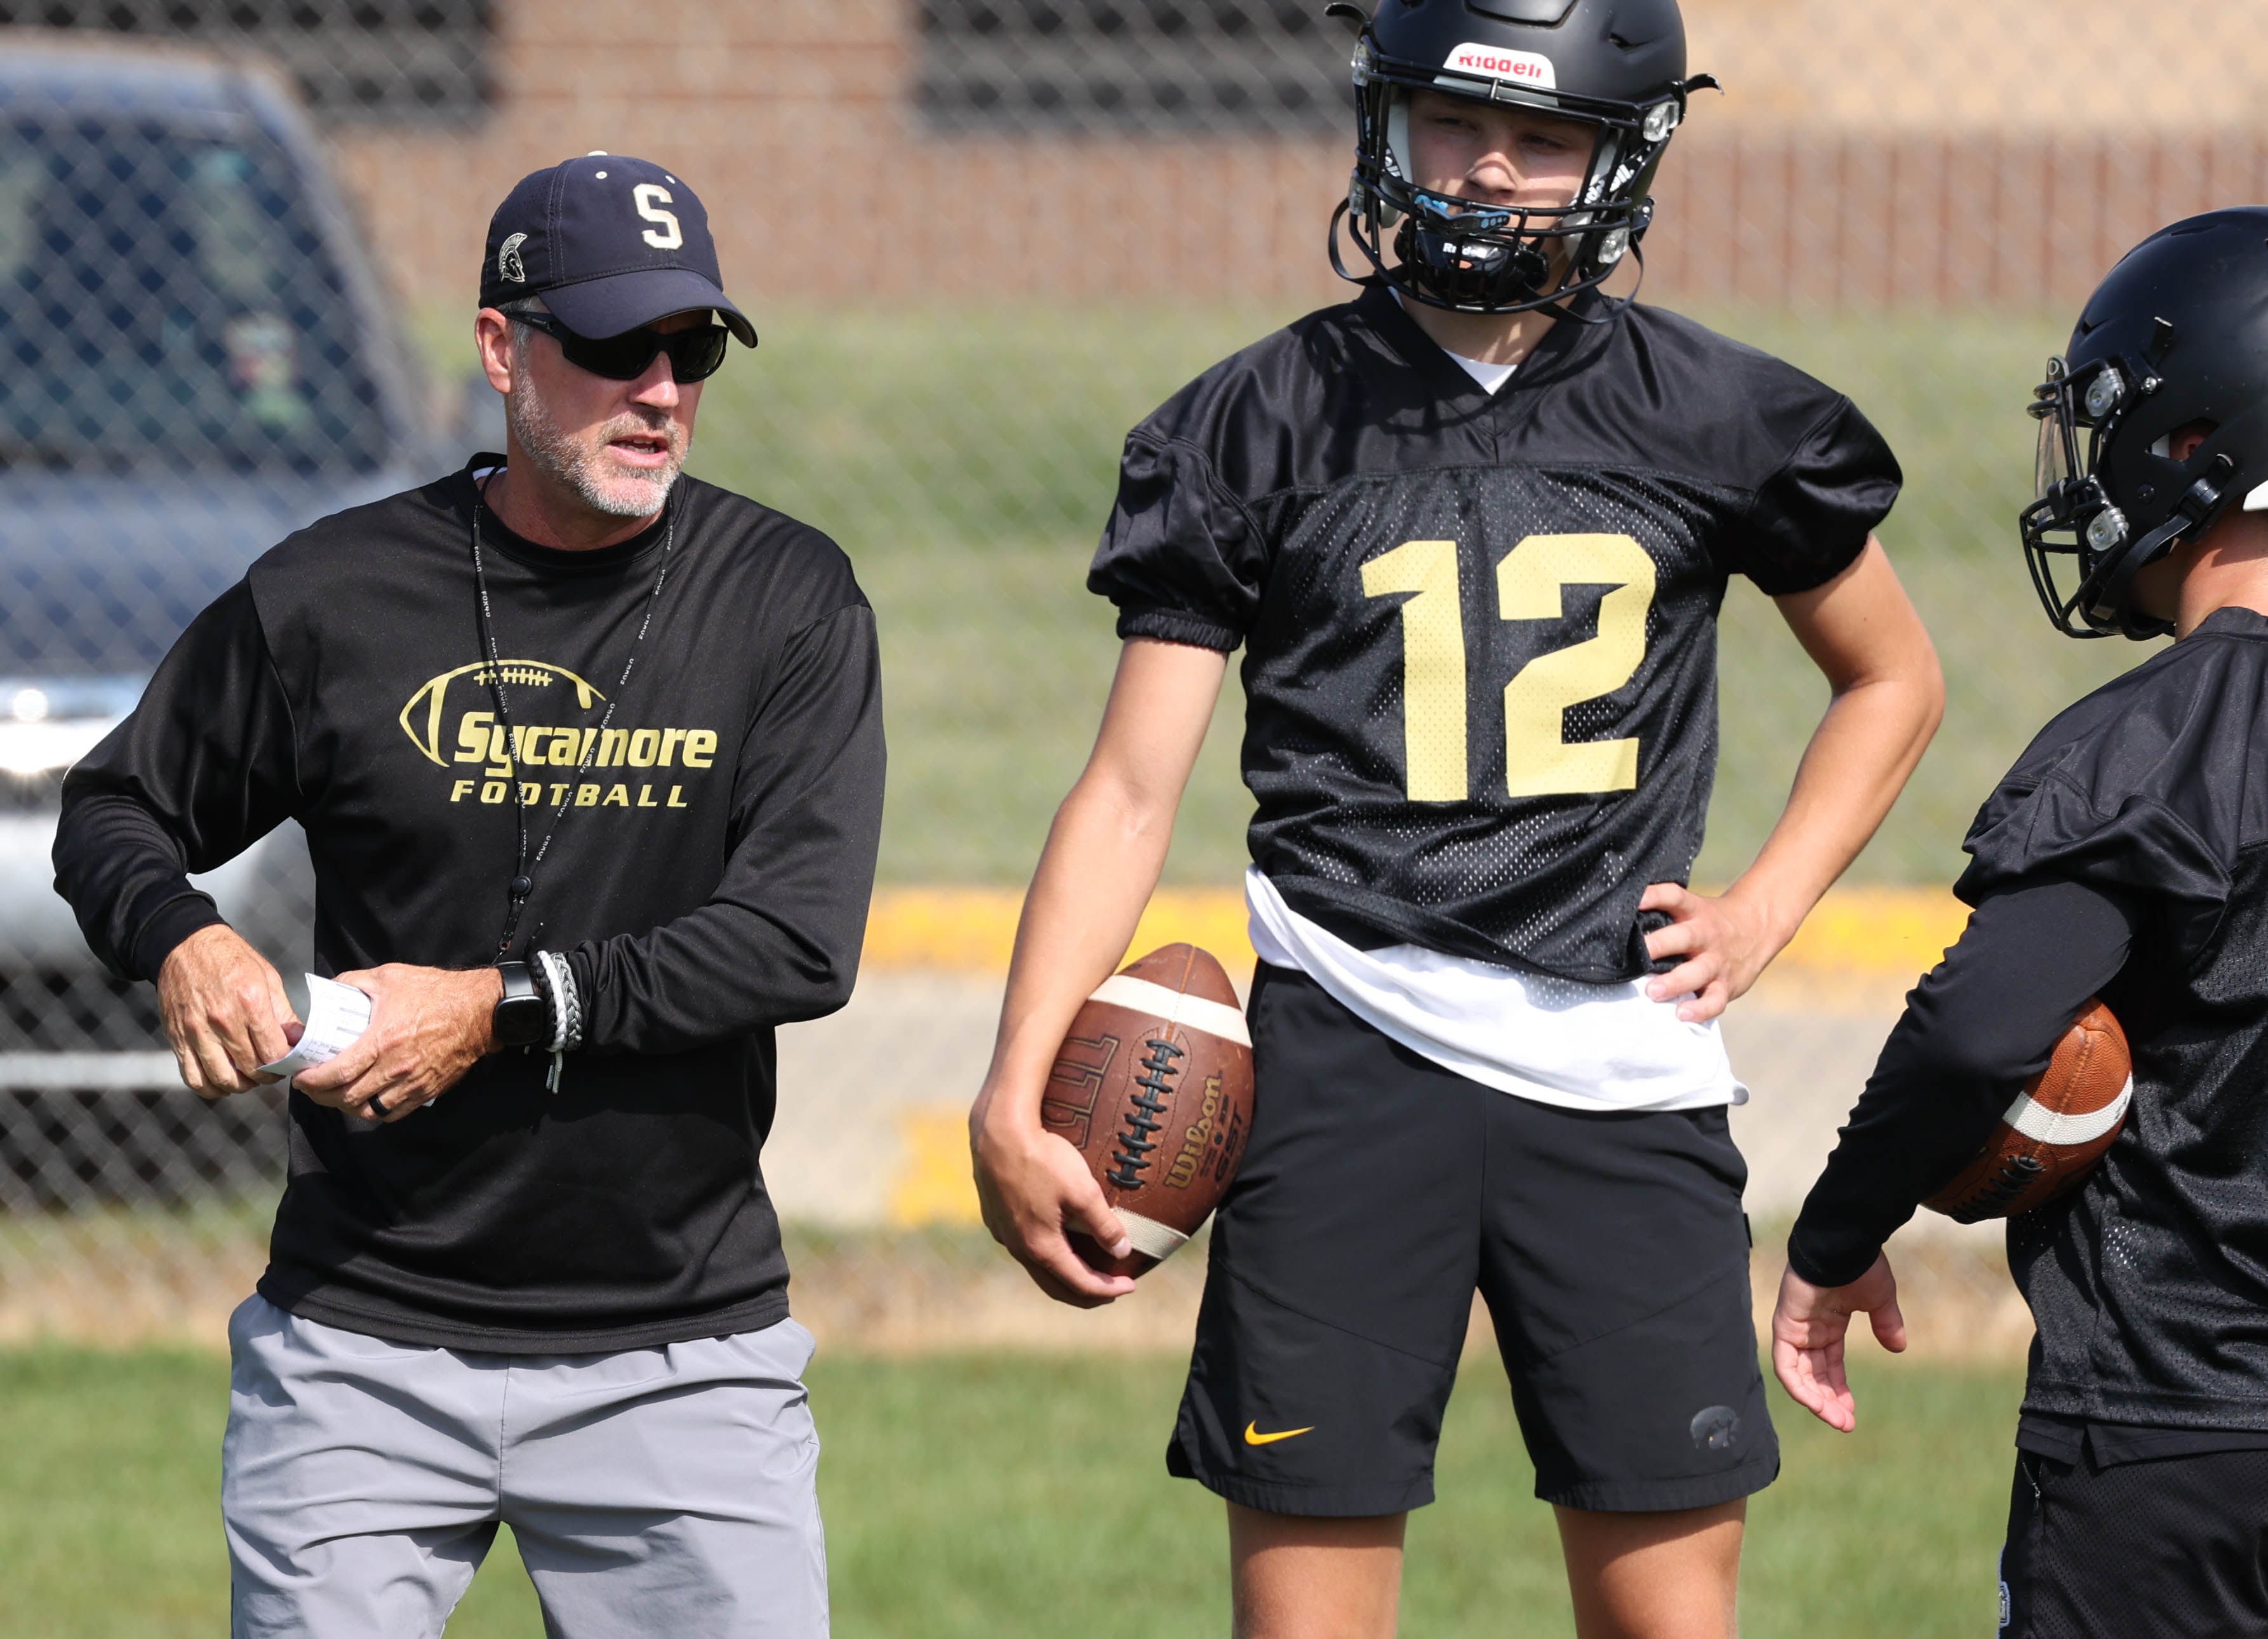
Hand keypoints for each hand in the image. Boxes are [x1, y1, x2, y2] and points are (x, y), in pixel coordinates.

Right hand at [157, 925, 300, 1099]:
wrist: (185, 945)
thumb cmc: (231, 958)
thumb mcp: (268, 977)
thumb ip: (284, 1013)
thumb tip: (298, 1040)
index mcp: (250, 1003)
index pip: (274, 1052)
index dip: (285, 1064)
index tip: (289, 1063)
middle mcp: (223, 1020)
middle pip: (251, 1069)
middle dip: (267, 1076)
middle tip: (272, 1071)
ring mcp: (197, 1032)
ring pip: (223, 1079)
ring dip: (241, 1086)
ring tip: (250, 1077)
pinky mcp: (177, 1039)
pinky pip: (193, 1078)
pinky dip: (211, 1088)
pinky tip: (223, 1081)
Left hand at [291, 965, 500, 1124]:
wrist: (480, 1010)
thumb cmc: (436, 992)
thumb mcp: (390, 977)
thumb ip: (354, 982)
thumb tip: (327, 990)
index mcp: (384, 1039)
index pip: (338, 1072)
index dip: (312, 1081)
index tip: (300, 1077)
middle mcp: (397, 1067)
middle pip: (348, 1097)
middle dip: (322, 1096)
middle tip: (311, 1087)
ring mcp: (414, 1082)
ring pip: (369, 1111)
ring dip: (346, 1107)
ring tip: (336, 1095)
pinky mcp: (427, 1090)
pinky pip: (393, 1113)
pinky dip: (373, 1111)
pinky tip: (365, 1100)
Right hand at [970, 1101, 1138, 1308]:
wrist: (998, 1130)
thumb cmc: (1043, 1158)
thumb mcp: (1083, 1191)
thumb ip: (1104, 1225)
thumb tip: (1123, 1251)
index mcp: (1041, 1247)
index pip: (1080, 1284)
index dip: (1108, 1289)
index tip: (1131, 1286)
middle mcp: (1018, 1247)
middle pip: (1055, 1286)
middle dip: (1086, 1293)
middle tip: (1111, 1289)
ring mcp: (1002, 1232)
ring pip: (1036, 1267)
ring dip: (1064, 1274)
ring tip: (1086, 1268)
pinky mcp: (994, 1215)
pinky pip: (1023, 1245)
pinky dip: (1046, 1253)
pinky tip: (1056, 1237)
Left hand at [1639, 882, 1787, 1022]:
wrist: (1758, 928)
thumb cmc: (1710, 923)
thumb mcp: (1693, 910)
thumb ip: (1665, 916)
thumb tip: (1618, 921)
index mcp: (1695, 912)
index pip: (1674, 897)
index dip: (1655, 896)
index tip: (1635, 900)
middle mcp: (1706, 935)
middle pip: (1684, 937)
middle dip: (1659, 946)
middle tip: (1637, 956)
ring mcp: (1717, 961)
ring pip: (1698, 972)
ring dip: (1675, 982)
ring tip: (1653, 992)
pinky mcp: (1727, 985)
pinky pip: (1715, 1000)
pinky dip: (1701, 1009)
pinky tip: (1682, 1013)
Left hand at [1770, 1254, 1907, 1431]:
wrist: (1845, 1241)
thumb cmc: (1860, 1264)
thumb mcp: (1879, 1300)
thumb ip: (1887, 1323)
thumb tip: (1899, 1348)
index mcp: (1828, 1323)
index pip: (1829, 1365)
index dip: (1839, 1389)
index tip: (1852, 1414)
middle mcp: (1808, 1328)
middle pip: (1813, 1374)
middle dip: (1828, 1401)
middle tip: (1845, 1424)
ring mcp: (1795, 1326)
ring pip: (1798, 1374)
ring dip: (1815, 1400)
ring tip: (1837, 1421)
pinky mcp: (1784, 1324)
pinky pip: (1784, 1363)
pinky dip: (1798, 1386)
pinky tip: (1816, 1404)